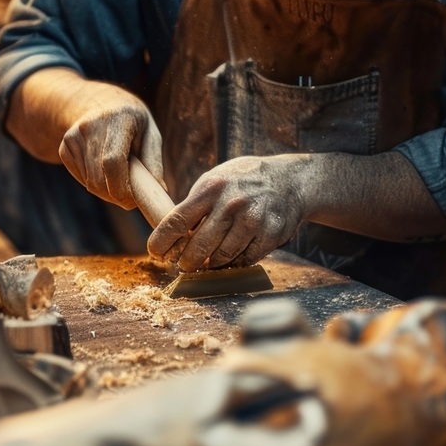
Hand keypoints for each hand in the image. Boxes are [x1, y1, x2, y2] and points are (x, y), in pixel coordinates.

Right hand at [57, 86, 163, 209]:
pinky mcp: (65, 146)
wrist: (99, 102)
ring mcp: (74, 135)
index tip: (131, 202)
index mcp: (119, 118)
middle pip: (99, 177)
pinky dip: (94, 184)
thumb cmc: (133, 122)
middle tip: (129, 199)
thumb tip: (160, 192)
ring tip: (119, 179)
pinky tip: (103, 170)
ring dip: (106, 192)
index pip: (113, 161)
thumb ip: (154, 162)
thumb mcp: (150, 134)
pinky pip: (81, 178)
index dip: (121, 188)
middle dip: (115, 196)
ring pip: (90, 182)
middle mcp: (92, 125)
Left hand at [148, 156, 306, 271]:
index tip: (155, 253)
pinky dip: (235, 262)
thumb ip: (194, 206)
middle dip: (187, 261)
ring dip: (211, 264)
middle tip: (184, 265)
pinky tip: (233, 256)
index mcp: (211, 187)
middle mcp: (231, 203)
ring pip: (221, 258)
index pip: (176, 220)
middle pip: (198, 246)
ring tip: (208, 261)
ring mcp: (252, 220)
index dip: (162, 241)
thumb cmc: (243, 182)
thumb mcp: (215, 181)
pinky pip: (244, 260)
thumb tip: (171, 237)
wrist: (290, 180)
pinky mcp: (270, 235)